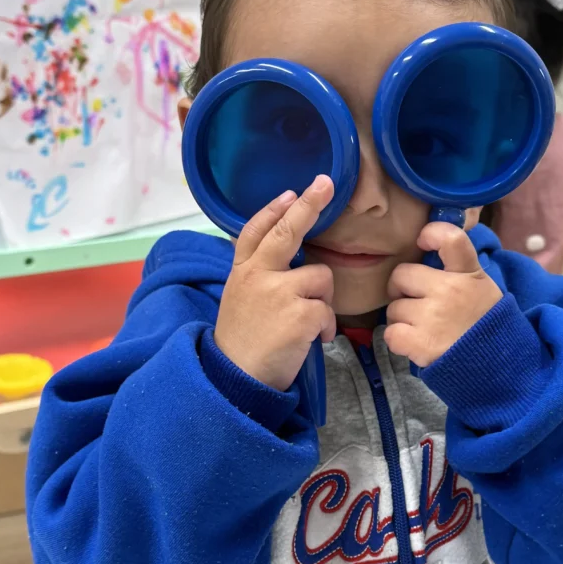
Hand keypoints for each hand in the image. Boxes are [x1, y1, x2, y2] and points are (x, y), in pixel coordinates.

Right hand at [214, 176, 335, 390]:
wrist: (234, 379)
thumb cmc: (242, 344)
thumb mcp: (239, 301)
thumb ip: (259, 278)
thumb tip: (289, 263)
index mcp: (241, 271)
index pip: (254, 231)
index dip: (272, 211)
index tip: (289, 192)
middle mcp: (258, 275)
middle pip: (287, 232)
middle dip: (308, 205)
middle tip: (324, 184)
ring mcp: (279, 291)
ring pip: (321, 277)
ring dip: (322, 300)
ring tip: (307, 325)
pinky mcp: (300, 312)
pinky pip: (328, 310)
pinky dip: (326, 327)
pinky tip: (313, 341)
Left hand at [384, 223, 501, 368]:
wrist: (499, 368)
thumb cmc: (485, 325)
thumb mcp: (482, 288)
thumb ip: (459, 270)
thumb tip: (430, 247)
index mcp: (469, 274)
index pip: (450, 238)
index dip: (430, 233)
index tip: (422, 240)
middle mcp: (449, 290)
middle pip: (401, 275)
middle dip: (402, 290)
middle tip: (416, 303)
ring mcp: (433, 316)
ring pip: (394, 308)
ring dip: (402, 319)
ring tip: (423, 329)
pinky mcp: (421, 342)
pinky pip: (391, 333)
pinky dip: (399, 340)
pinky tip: (416, 344)